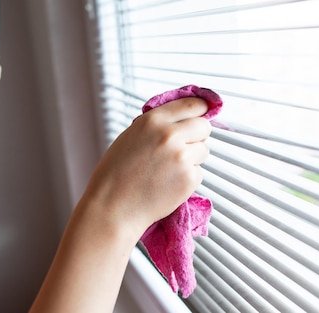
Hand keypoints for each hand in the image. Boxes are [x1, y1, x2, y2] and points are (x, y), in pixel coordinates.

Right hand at [82, 98, 210, 236]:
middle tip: (184, 146)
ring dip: (193, 157)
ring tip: (169, 169)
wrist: (113, 207)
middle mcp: (170, 135)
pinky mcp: (189, 179)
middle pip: (204, 126)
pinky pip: (199, 172)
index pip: (192, 104)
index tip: (205, 112)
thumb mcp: (131, 136)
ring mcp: (182, 157)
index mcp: (153, 121)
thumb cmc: (116, 174)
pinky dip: (188, 178)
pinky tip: (168, 183)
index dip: (201, 109)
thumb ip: (157, 126)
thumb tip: (184, 120)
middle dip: (198, 135)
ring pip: (204, 150)